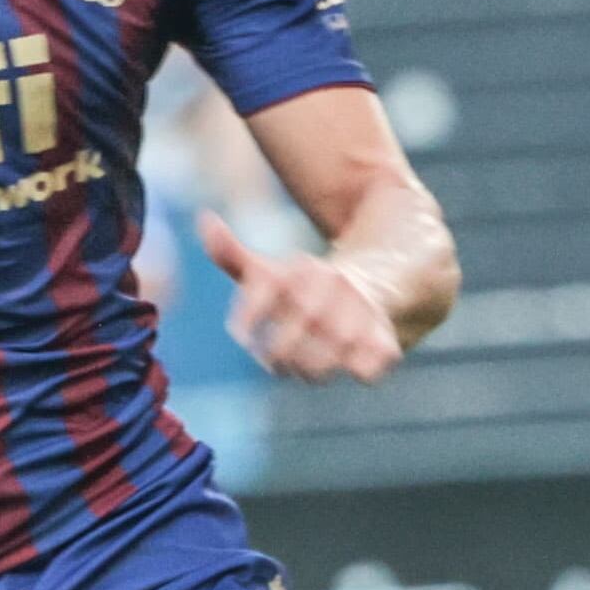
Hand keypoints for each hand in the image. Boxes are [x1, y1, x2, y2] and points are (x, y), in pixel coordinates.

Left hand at [203, 212, 405, 383]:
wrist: (374, 283)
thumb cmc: (304, 287)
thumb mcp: (269, 269)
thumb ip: (231, 254)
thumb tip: (205, 219)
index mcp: (299, 270)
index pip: (261, 295)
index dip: (246, 320)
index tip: (240, 336)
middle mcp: (331, 286)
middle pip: (289, 341)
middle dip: (275, 356)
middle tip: (273, 362)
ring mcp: (360, 312)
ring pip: (324, 362)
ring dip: (309, 370)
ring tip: (305, 367)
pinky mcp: (384, 338)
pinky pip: (367, 369)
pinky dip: (357, 370)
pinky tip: (347, 363)